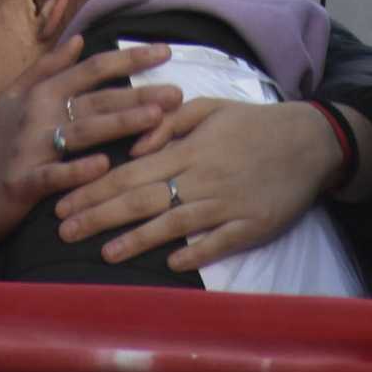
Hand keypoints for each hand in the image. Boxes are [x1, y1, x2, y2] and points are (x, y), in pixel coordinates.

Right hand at [0, 37, 179, 257]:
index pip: (93, 68)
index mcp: (41, 92)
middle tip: (177, 92)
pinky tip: (105, 166)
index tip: (165, 51)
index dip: (130, 58)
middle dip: (139, 93)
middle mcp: (37, 114)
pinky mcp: (22, 182)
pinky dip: (78, 170)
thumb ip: (47, 68)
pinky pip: (54, 174)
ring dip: (121, 123)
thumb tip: (79, 39)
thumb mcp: (13, 99)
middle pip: (96, 98)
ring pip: (83, 131)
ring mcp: (29, 148)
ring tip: (156, 119)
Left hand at [59, 94, 344, 272]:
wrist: (308, 142)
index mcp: (189, 148)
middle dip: (99, 215)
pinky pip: (216, 243)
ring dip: (136, 240)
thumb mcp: (211, 107)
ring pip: (172, 224)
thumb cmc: (253, 124)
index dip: (95, 188)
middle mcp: (201, 178)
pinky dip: (193, 253)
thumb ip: (169, 123)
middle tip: (64, 230)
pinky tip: (170, 264)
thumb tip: (135, 146)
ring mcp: (225, 205)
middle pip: (142, 199)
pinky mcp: (249, 227)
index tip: (64, 202)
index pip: (131, 171)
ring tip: (104, 253)